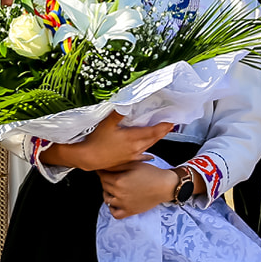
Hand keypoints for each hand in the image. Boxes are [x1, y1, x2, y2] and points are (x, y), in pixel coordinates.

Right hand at [41, 112, 170, 172]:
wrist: (88, 158)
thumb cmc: (96, 141)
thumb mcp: (106, 123)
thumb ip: (118, 112)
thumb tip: (126, 101)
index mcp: (133, 137)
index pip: (153, 131)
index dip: (164, 126)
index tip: (172, 121)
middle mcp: (136, 147)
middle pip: (154, 139)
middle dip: (163, 132)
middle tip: (170, 125)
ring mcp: (133, 155)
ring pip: (149, 146)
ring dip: (156, 139)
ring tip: (161, 133)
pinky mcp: (128, 160)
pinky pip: (142, 155)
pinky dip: (147, 152)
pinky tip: (149, 155)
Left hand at [99, 162, 183, 218]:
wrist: (164, 186)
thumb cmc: (151, 173)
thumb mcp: (133, 164)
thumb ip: (117, 165)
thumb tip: (105, 164)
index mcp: (119, 180)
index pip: (102, 175)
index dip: (102, 171)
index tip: (103, 169)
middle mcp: (119, 193)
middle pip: (104, 186)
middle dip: (105, 180)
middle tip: (110, 176)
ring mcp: (123, 204)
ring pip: (107, 199)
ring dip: (107, 193)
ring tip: (112, 188)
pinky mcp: (129, 211)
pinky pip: (115, 214)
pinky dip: (112, 209)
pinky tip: (115, 202)